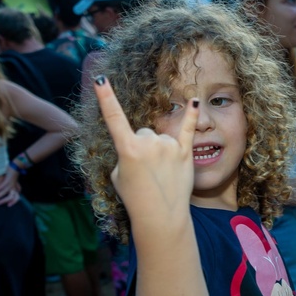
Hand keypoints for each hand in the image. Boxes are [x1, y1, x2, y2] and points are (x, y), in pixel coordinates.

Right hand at [0, 167, 20, 206]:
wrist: (16, 167)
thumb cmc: (13, 176)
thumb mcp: (15, 183)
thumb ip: (16, 187)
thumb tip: (17, 191)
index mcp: (16, 189)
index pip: (17, 198)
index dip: (13, 202)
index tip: (8, 205)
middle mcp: (14, 187)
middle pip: (11, 197)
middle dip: (3, 201)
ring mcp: (11, 184)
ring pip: (5, 192)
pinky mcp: (8, 179)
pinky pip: (2, 186)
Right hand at [94, 76, 198, 215]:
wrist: (160, 216)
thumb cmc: (135, 198)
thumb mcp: (118, 176)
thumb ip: (125, 155)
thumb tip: (137, 146)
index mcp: (127, 148)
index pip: (114, 117)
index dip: (106, 97)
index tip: (100, 79)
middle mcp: (148, 142)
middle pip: (141, 133)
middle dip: (142, 149)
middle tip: (145, 172)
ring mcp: (168, 146)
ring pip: (159, 138)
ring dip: (159, 152)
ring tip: (161, 174)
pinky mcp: (185, 152)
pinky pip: (187, 129)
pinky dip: (191, 116)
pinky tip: (194, 101)